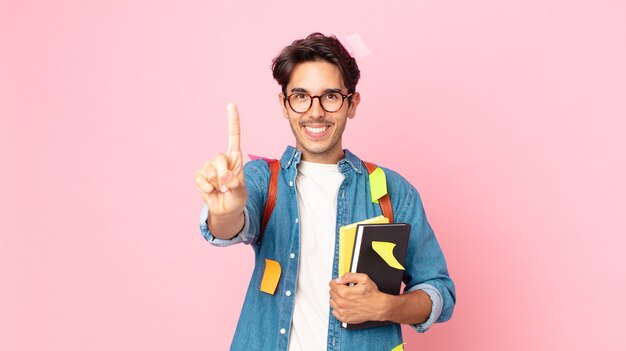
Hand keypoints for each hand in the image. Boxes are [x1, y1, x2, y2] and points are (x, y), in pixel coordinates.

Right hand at [195, 103, 246, 233]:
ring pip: (209, 171)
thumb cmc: (237, 199)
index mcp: (235, 159)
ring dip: (216, 184)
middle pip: (218, 158)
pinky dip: (206, 188)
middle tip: (227, 187)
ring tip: (221, 190)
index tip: (231, 104)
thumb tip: (224, 176)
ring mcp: (209, 167)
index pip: (233, 136)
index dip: (232, 121)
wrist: (226, 210)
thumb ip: (235, 184)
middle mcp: (222, 160)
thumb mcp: (241, 193)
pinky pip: (199, 178)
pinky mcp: (199, 176)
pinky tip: (211, 192)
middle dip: (223, 174)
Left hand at [329, 273, 390, 323]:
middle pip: (331, 293)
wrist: (378, 307)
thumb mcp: (363, 279)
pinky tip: (346, 305)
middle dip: (337, 290)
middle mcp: (341, 303)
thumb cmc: (372, 294)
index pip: (332, 284)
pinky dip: (338, 308)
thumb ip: (349, 276)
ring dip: (337, 299)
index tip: (343, 284)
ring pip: (332, 302)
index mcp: (344, 292)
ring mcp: (342, 311)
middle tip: (346, 290)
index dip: (338, 282)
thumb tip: (339, 279)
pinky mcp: (344, 318)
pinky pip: (334, 312)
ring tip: (346, 298)